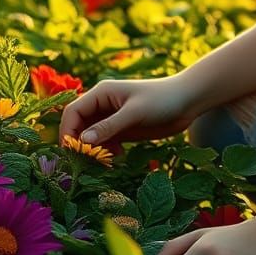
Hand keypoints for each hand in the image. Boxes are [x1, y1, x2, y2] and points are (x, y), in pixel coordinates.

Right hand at [58, 75, 198, 152]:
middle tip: (87, 161)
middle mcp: (103, 104)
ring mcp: (112, 117)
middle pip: (78, 125)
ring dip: (93, 150)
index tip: (72, 151)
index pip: (73, 112)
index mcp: (102, 93)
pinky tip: (118, 156)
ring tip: (104, 161)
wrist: (187, 101)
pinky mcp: (122, 129)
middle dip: (79, 143)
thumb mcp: (135, 113)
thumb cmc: (161, 100)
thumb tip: (83, 140)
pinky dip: (105, 151)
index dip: (68, 131)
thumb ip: (109, 126)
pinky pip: (104, 142)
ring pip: (90, 136)